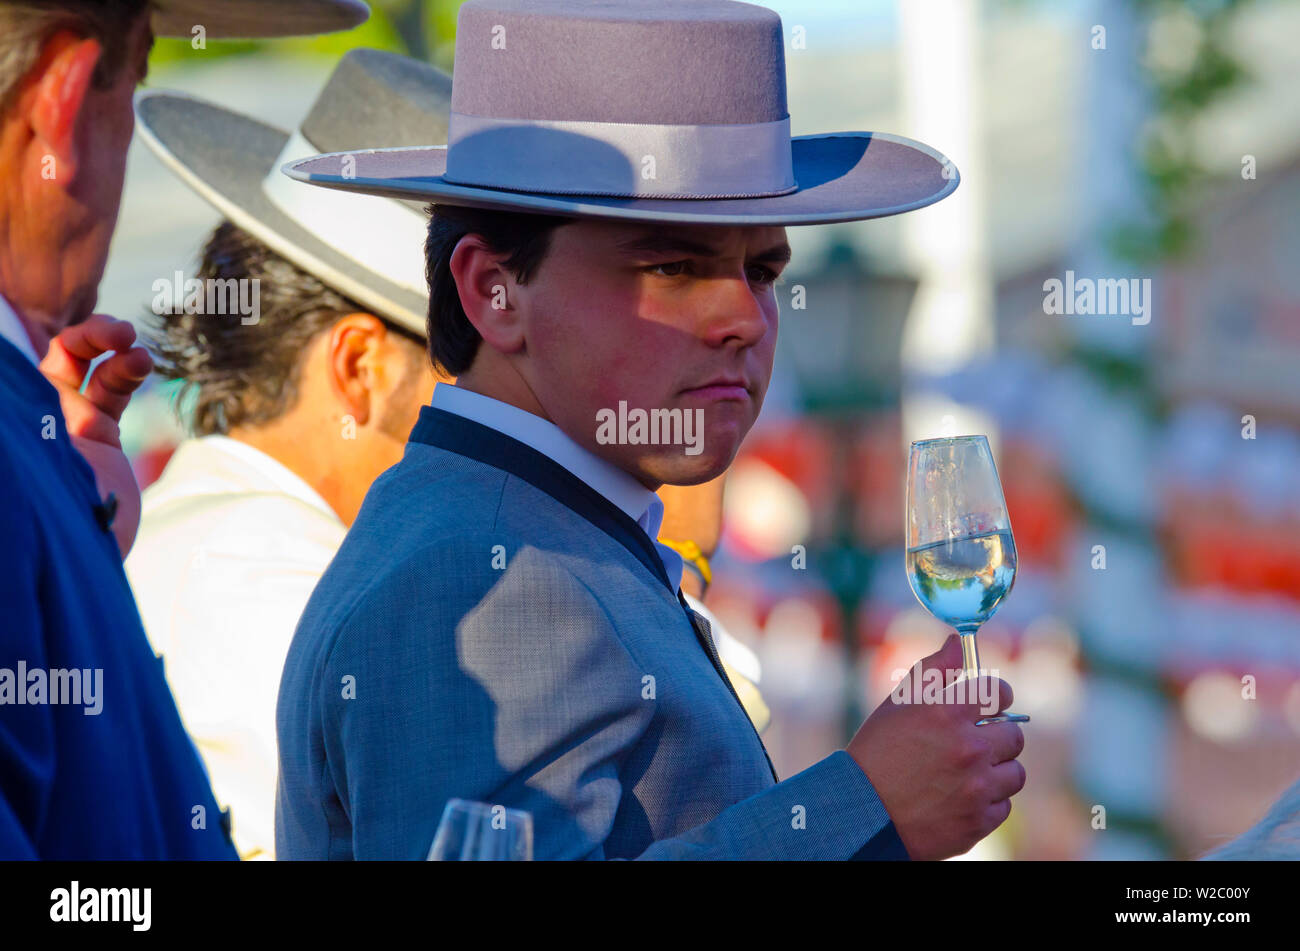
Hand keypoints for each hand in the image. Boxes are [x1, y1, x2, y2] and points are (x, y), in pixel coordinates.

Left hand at [39, 315, 152, 558]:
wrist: (80, 552)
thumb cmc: (39, 506)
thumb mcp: (21, 452)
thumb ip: (21, 412)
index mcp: (16, 411)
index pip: (17, 364)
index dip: (42, 336)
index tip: (77, 333)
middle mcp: (35, 412)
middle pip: (54, 356)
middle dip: (87, 336)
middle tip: (119, 332)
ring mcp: (67, 421)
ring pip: (87, 366)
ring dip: (112, 346)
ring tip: (136, 346)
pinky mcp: (99, 434)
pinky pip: (113, 388)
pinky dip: (128, 369)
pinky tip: (143, 362)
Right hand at [845, 634, 1025, 859]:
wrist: (862, 813)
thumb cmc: (878, 752)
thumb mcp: (899, 703)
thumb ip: (933, 670)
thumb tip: (957, 643)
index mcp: (948, 712)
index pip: (999, 693)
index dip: (995, 697)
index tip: (988, 705)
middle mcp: (969, 747)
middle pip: (1013, 734)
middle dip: (996, 736)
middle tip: (973, 743)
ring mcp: (977, 787)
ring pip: (1015, 773)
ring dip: (997, 771)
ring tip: (967, 774)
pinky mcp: (979, 820)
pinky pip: (1004, 805)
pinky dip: (988, 802)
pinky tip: (961, 797)